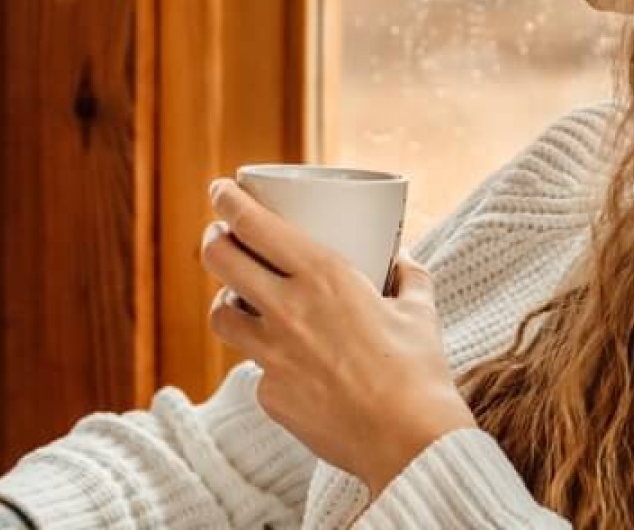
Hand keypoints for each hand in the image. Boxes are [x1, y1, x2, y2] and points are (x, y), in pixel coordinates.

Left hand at [202, 179, 477, 495]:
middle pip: (219, 260)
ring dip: (225, 302)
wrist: (409, 441)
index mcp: (323, 276)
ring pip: (221, 316)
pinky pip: (257, 369)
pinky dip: (269, 362)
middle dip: (213, 241)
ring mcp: (272, 356)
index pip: (254, 224)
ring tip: (239, 301)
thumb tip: (404, 260)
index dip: (228, 201)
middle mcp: (287, 310)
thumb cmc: (419, 372)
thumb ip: (409, 277)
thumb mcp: (419, 311)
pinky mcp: (269, 396)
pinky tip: (291, 368)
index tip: (221, 191)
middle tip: (220, 238)